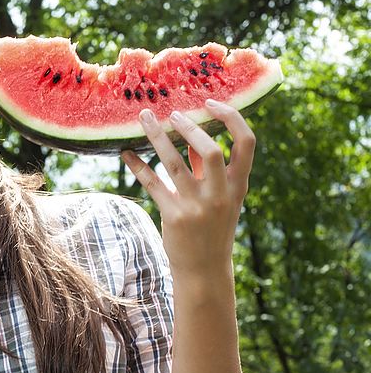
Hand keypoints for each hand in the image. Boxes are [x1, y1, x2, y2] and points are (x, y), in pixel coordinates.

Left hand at [120, 99, 255, 275]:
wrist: (204, 270)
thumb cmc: (212, 229)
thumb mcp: (221, 199)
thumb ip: (207, 169)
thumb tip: (192, 137)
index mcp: (237, 185)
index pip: (246, 143)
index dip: (231, 118)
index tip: (210, 103)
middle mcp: (220, 194)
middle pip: (209, 150)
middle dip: (189, 128)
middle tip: (171, 113)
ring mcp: (196, 206)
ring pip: (173, 163)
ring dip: (157, 136)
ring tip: (144, 118)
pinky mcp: (173, 215)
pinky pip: (152, 183)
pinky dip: (137, 165)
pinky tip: (126, 153)